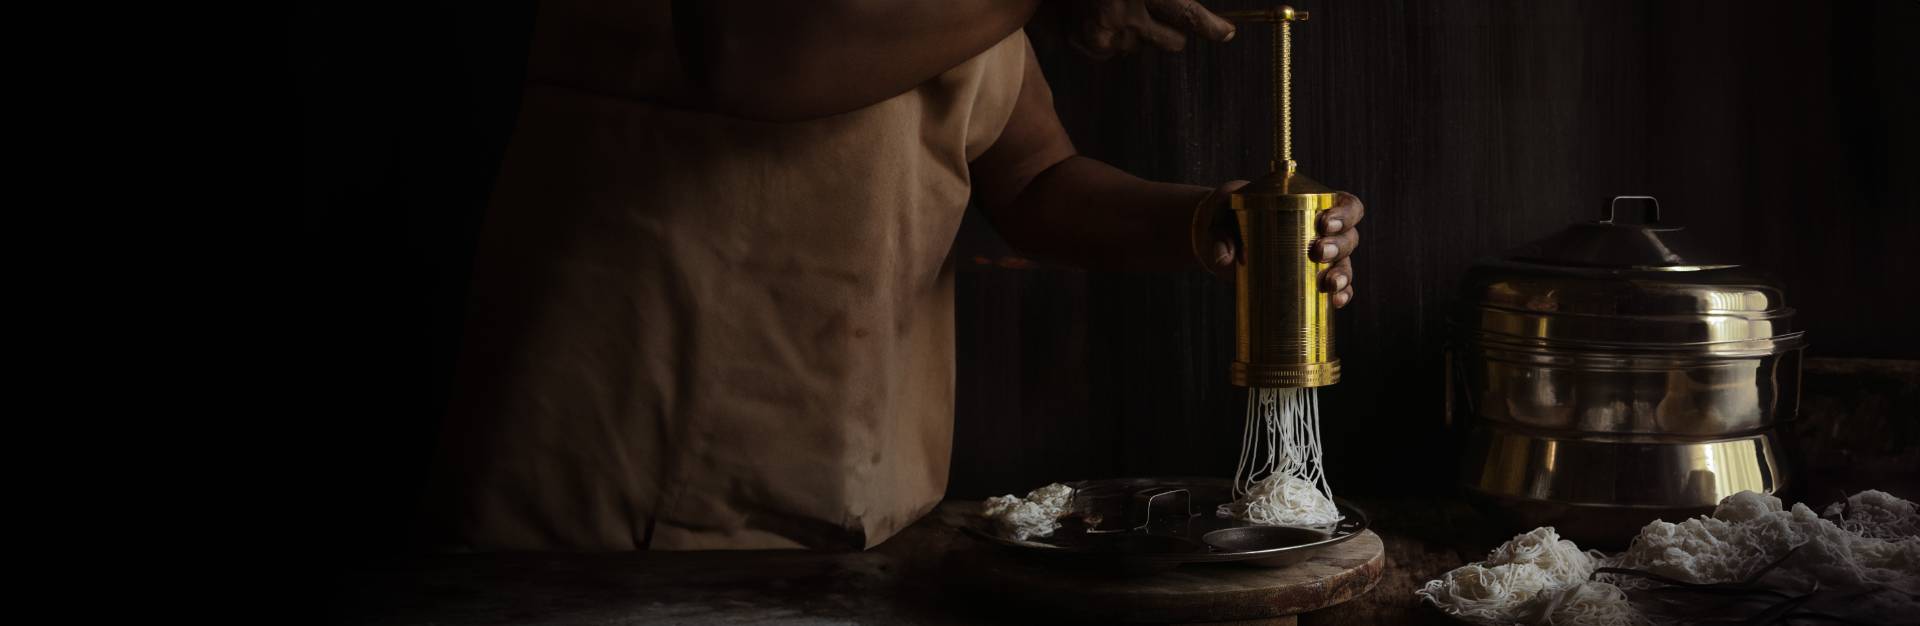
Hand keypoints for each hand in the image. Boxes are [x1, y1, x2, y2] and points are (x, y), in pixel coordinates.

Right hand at [1068, 0, 1237, 60]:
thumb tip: (1181, 7)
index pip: (1187, 14)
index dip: (1210, 25)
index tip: (1227, 33)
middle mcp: (1124, 20)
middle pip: (1173, 44)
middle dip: (1172, 34)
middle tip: (1160, 18)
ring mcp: (1103, 38)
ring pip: (1139, 47)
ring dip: (1135, 32)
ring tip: (1115, 6)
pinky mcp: (1083, 46)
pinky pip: (1110, 51)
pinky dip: (1107, 36)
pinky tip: (1095, 15)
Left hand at [1203, 189, 1364, 308]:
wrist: (1217, 239)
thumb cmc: (1225, 216)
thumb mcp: (1219, 215)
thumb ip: (1218, 233)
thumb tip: (1225, 258)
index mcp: (1309, 203)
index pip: (1344, 203)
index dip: (1345, 212)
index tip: (1325, 222)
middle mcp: (1322, 231)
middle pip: (1349, 236)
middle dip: (1339, 246)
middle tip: (1317, 252)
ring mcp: (1319, 257)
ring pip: (1345, 263)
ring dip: (1343, 274)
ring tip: (1329, 285)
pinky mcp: (1310, 279)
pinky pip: (1336, 288)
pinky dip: (1341, 294)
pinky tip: (1336, 302)